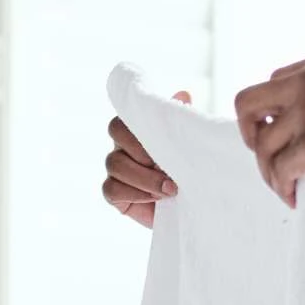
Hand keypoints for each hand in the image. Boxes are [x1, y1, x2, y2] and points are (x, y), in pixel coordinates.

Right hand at [102, 91, 188, 228]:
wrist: (193, 209)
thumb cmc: (192, 173)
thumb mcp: (193, 147)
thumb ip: (184, 123)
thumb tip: (183, 95)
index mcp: (141, 126)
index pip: (129, 111)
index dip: (142, 125)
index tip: (166, 142)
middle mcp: (124, 143)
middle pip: (115, 130)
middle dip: (143, 150)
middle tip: (170, 168)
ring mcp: (116, 168)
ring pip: (114, 163)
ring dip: (144, 177)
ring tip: (170, 189)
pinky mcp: (113, 193)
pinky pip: (111, 188)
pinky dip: (135, 193)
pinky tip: (156, 199)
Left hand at [232, 54, 304, 205]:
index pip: (273, 83)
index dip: (274, 113)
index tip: (286, 135)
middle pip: (247, 104)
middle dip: (250, 134)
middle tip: (268, 158)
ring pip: (262, 146)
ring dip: (270, 172)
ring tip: (288, 188)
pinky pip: (280, 170)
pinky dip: (282, 188)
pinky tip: (297, 198)